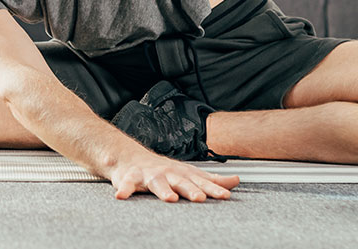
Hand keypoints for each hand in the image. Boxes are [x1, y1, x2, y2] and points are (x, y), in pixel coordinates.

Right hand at [108, 151, 239, 202]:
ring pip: (157, 183)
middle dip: (191, 189)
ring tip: (170, 198)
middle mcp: (168, 173)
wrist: (130, 158)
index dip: (214, 189)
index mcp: (183, 174)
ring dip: (163, 190)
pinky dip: (125, 189)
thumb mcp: (189, 174)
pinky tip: (122, 195)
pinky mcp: (131, 178)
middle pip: (182, 182)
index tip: (225, 195)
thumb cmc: (164, 171)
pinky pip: (127, 184)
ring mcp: (150, 175)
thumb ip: (211, 180)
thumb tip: (236, 180)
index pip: (201, 182)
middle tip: (200, 198)